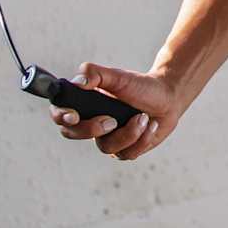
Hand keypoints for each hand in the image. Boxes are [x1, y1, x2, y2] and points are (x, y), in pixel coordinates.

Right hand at [49, 63, 182, 160]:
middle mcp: (91, 123)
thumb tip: (78, 81)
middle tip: (111, 120)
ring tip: (143, 117)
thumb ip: (97, 74)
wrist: (167, 98)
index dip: (61, 116)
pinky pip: (127, 154)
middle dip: (92, 128)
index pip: (60, 114)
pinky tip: (151, 125)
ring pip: (106, 147)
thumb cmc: (141, 86)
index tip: (74, 115)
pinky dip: (142, 138)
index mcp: (85, 105)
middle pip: (74, 134)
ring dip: (129, 132)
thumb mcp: (119, 77)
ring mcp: (107, 138)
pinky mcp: (124, 150)